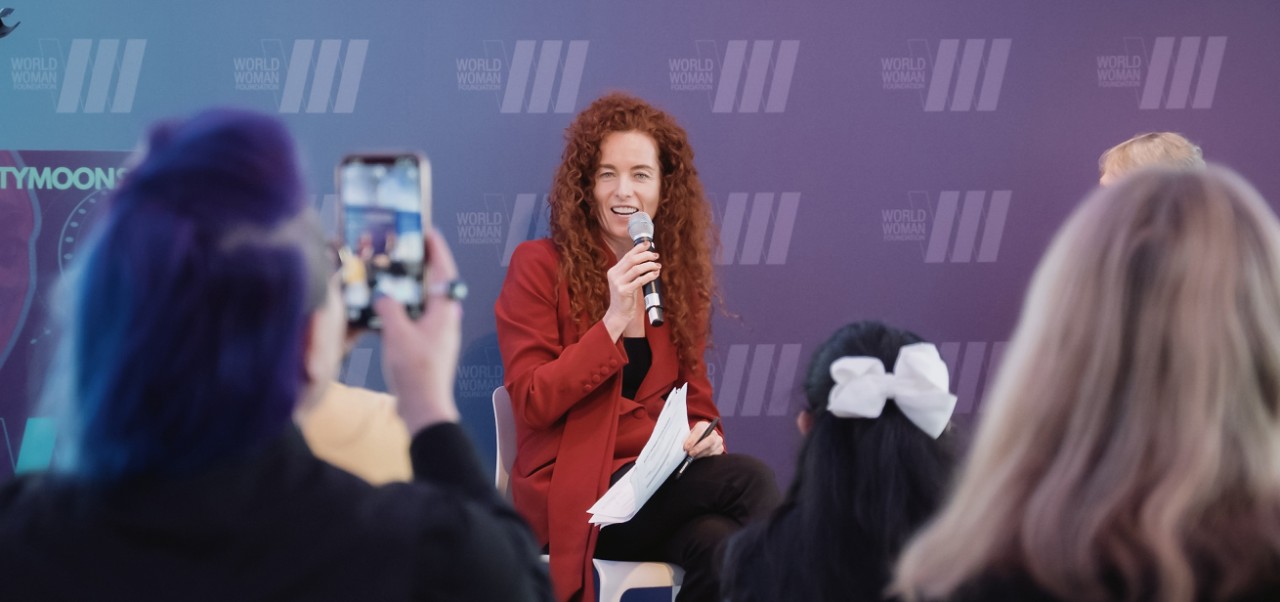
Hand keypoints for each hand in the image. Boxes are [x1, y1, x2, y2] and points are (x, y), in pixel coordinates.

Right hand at [375, 227, 461, 431]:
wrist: (423, 406)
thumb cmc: (416, 371)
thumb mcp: (397, 333)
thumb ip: (389, 308)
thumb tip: (384, 296)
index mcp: (445, 312)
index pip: (444, 272)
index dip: (437, 250)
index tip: (429, 232)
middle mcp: (446, 319)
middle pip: (436, 285)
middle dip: (422, 266)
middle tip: (406, 249)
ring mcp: (438, 333)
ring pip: (425, 302)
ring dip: (412, 288)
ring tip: (393, 275)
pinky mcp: (428, 346)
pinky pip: (417, 318)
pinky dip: (405, 308)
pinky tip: (388, 308)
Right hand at [601, 241, 659, 338]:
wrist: (619, 313)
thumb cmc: (626, 297)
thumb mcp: (626, 281)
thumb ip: (632, 271)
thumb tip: (647, 259)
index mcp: (614, 271)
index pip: (627, 255)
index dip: (638, 248)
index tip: (648, 244)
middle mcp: (614, 275)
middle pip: (632, 259)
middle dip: (646, 255)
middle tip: (656, 256)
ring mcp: (618, 283)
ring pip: (636, 269)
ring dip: (649, 265)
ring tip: (658, 266)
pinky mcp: (623, 291)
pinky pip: (639, 281)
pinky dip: (649, 276)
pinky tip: (655, 275)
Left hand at [683, 420, 723, 458]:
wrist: (701, 439)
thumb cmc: (693, 437)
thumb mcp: (689, 435)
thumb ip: (687, 439)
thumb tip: (684, 447)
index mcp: (704, 425)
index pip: (700, 430)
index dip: (693, 439)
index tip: (686, 447)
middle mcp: (713, 432)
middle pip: (710, 440)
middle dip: (699, 448)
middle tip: (690, 453)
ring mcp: (718, 441)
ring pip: (711, 449)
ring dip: (700, 454)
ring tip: (692, 457)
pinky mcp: (720, 449)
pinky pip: (713, 455)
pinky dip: (704, 457)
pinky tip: (698, 457)